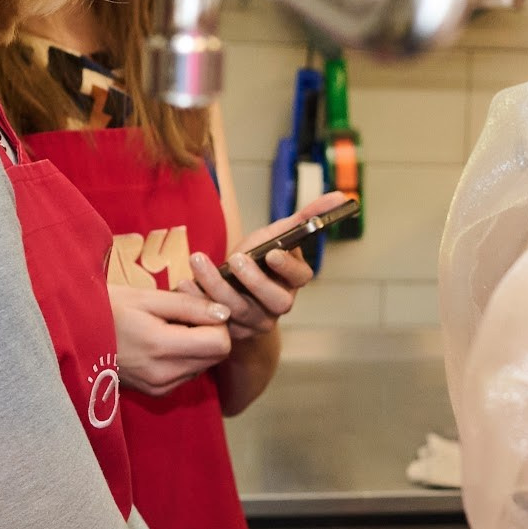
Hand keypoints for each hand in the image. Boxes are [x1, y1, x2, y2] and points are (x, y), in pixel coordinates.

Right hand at [113, 284, 233, 395]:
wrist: (71, 336)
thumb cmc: (105, 309)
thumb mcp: (146, 297)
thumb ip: (189, 306)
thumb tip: (224, 313)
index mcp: (161, 348)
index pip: (221, 343)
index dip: (216, 321)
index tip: (196, 307)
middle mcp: (164, 375)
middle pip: (216, 356)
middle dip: (209, 332)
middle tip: (180, 315)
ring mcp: (160, 388)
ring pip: (204, 365)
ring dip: (196, 345)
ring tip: (166, 327)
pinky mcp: (156, 393)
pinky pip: (187, 373)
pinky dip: (183, 357)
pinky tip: (159, 342)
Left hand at [192, 191, 351, 340]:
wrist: (237, 294)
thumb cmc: (260, 260)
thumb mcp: (278, 236)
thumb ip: (306, 217)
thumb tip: (342, 196)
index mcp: (294, 281)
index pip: (300, 277)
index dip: (288, 267)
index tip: (273, 253)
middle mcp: (280, 305)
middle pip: (274, 300)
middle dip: (254, 280)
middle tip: (235, 259)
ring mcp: (257, 322)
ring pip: (239, 309)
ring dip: (217, 285)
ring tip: (198, 262)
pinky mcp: (232, 333)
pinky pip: (215, 319)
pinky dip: (197, 300)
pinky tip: (185, 283)